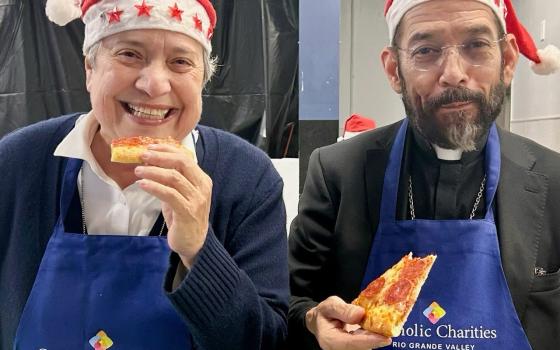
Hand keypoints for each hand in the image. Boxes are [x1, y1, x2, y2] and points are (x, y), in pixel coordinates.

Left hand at [134, 143, 211, 267]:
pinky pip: (169, 194)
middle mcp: (202, 187)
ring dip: (153, 171)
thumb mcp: (180, 194)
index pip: (185, 157)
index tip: (150, 147)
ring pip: (174, 177)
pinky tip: (142, 184)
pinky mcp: (187, 212)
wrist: (194, 243)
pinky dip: (154, 187)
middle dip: (160, 157)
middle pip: (182, 163)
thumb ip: (171, 180)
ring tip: (138, 170)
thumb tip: (151, 163)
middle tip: (142, 155)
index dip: (167, 150)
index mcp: (202, 179)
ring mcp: (196, 199)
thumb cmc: (184, 217)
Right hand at [306, 296, 391, 349]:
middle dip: (375, 340)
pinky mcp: (352, 348)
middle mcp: (337, 349)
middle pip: (360, 348)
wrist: (319, 321)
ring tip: (387, 329)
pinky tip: (381, 330)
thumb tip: (361, 313)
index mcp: (329, 339)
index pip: (350, 343)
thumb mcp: (330, 305)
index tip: (385, 339)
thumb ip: (343, 309)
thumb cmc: (324, 312)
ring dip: (375, 339)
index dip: (368, 341)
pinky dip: (373, 338)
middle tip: (390, 331)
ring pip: (364, 347)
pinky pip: (364, 345)